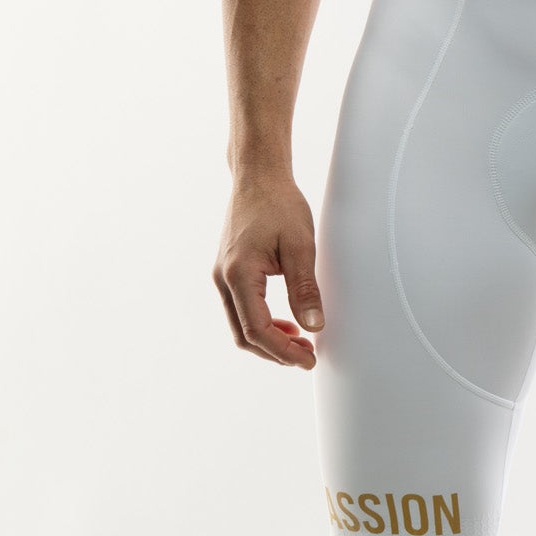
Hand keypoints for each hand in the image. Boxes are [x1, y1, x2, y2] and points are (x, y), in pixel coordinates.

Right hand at [213, 174, 324, 367]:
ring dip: (268, 339)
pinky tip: (286, 321)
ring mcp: (222, 275)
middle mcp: (223, 278)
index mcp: (239, 274)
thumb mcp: (300, 245)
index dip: (282, 351)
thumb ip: (305, 288)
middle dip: (275, 351)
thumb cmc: (279, 204)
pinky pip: (240, 308)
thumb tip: (314, 326)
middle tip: (306, 355)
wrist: (258, 176)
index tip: (308, 359)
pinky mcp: (227, 270)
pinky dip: (261, 322)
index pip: (257, 329)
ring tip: (300, 341)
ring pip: (240, 324)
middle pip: (244, 334)